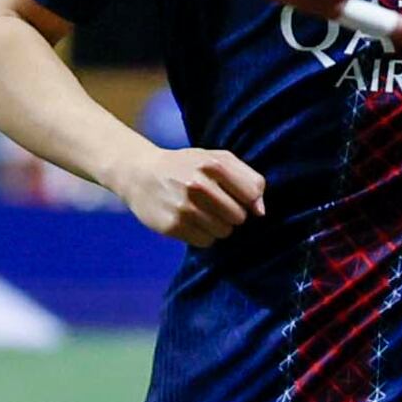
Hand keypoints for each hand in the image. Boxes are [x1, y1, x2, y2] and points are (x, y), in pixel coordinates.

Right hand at [115, 146, 265, 246]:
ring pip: (223, 232)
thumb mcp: (216, 159)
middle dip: (232, 214)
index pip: (252, 193)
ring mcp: (184, 207)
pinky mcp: (172, 226)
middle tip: (215, 205)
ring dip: (217, 227)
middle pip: (239, 217)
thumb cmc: (186, 166)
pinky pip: (205, 242)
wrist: (140, 174)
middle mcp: (198, 185)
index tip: (236, 196)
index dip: (248, 199)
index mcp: (213, 164)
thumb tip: (261, 212)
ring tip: (202, 213)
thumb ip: (246, 178)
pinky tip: (190, 222)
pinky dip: (202, 236)